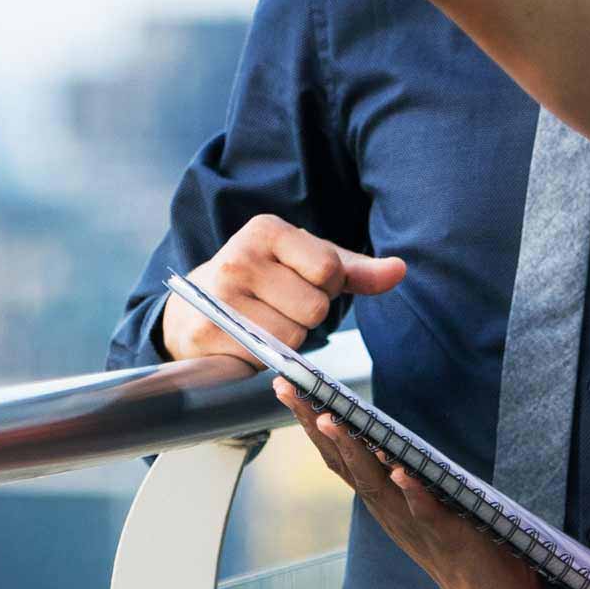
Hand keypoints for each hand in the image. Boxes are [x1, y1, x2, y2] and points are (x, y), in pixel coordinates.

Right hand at [160, 214, 405, 362]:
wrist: (190, 310)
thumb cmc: (260, 283)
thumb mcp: (305, 266)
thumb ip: (354, 270)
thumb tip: (399, 270)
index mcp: (266, 230)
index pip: (329, 269)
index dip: (326, 287)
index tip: (301, 283)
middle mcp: (240, 257)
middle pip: (315, 307)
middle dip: (305, 316)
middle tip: (277, 307)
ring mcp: (221, 296)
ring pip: (293, 338)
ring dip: (285, 340)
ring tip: (260, 323)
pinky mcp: (208, 332)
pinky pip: (264, 358)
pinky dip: (262, 357)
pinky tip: (243, 340)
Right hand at [274, 379, 542, 588]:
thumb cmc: (463, 546)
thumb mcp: (422, 507)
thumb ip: (402, 481)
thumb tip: (383, 442)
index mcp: (383, 502)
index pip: (339, 458)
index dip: (311, 423)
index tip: (287, 387)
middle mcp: (389, 513)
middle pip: (344, 465)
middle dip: (313, 425)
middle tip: (287, 389)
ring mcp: (416, 527)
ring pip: (375, 486)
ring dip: (352, 453)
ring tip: (331, 421)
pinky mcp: (450, 537)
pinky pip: (426, 512)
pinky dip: (412, 492)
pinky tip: (400, 470)